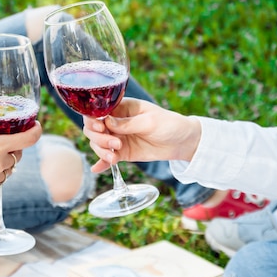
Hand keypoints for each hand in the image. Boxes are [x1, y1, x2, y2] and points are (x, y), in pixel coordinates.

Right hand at [82, 98, 200, 172]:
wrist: (182, 142)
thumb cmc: (168, 124)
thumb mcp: (150, 121)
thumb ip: (128, 123)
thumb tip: (106, 122)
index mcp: (121, 107)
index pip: (98, 111)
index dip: (94, 120)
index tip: (100, 128)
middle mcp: (115, 122)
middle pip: (93, 129)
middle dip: (98, 138)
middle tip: (114, 144)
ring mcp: (117, 137)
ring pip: (98, 143)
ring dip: (101, 151)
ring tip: (114, 157)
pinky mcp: (122, 152)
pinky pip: (107, 157)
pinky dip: (101, 163)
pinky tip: (97, 169)